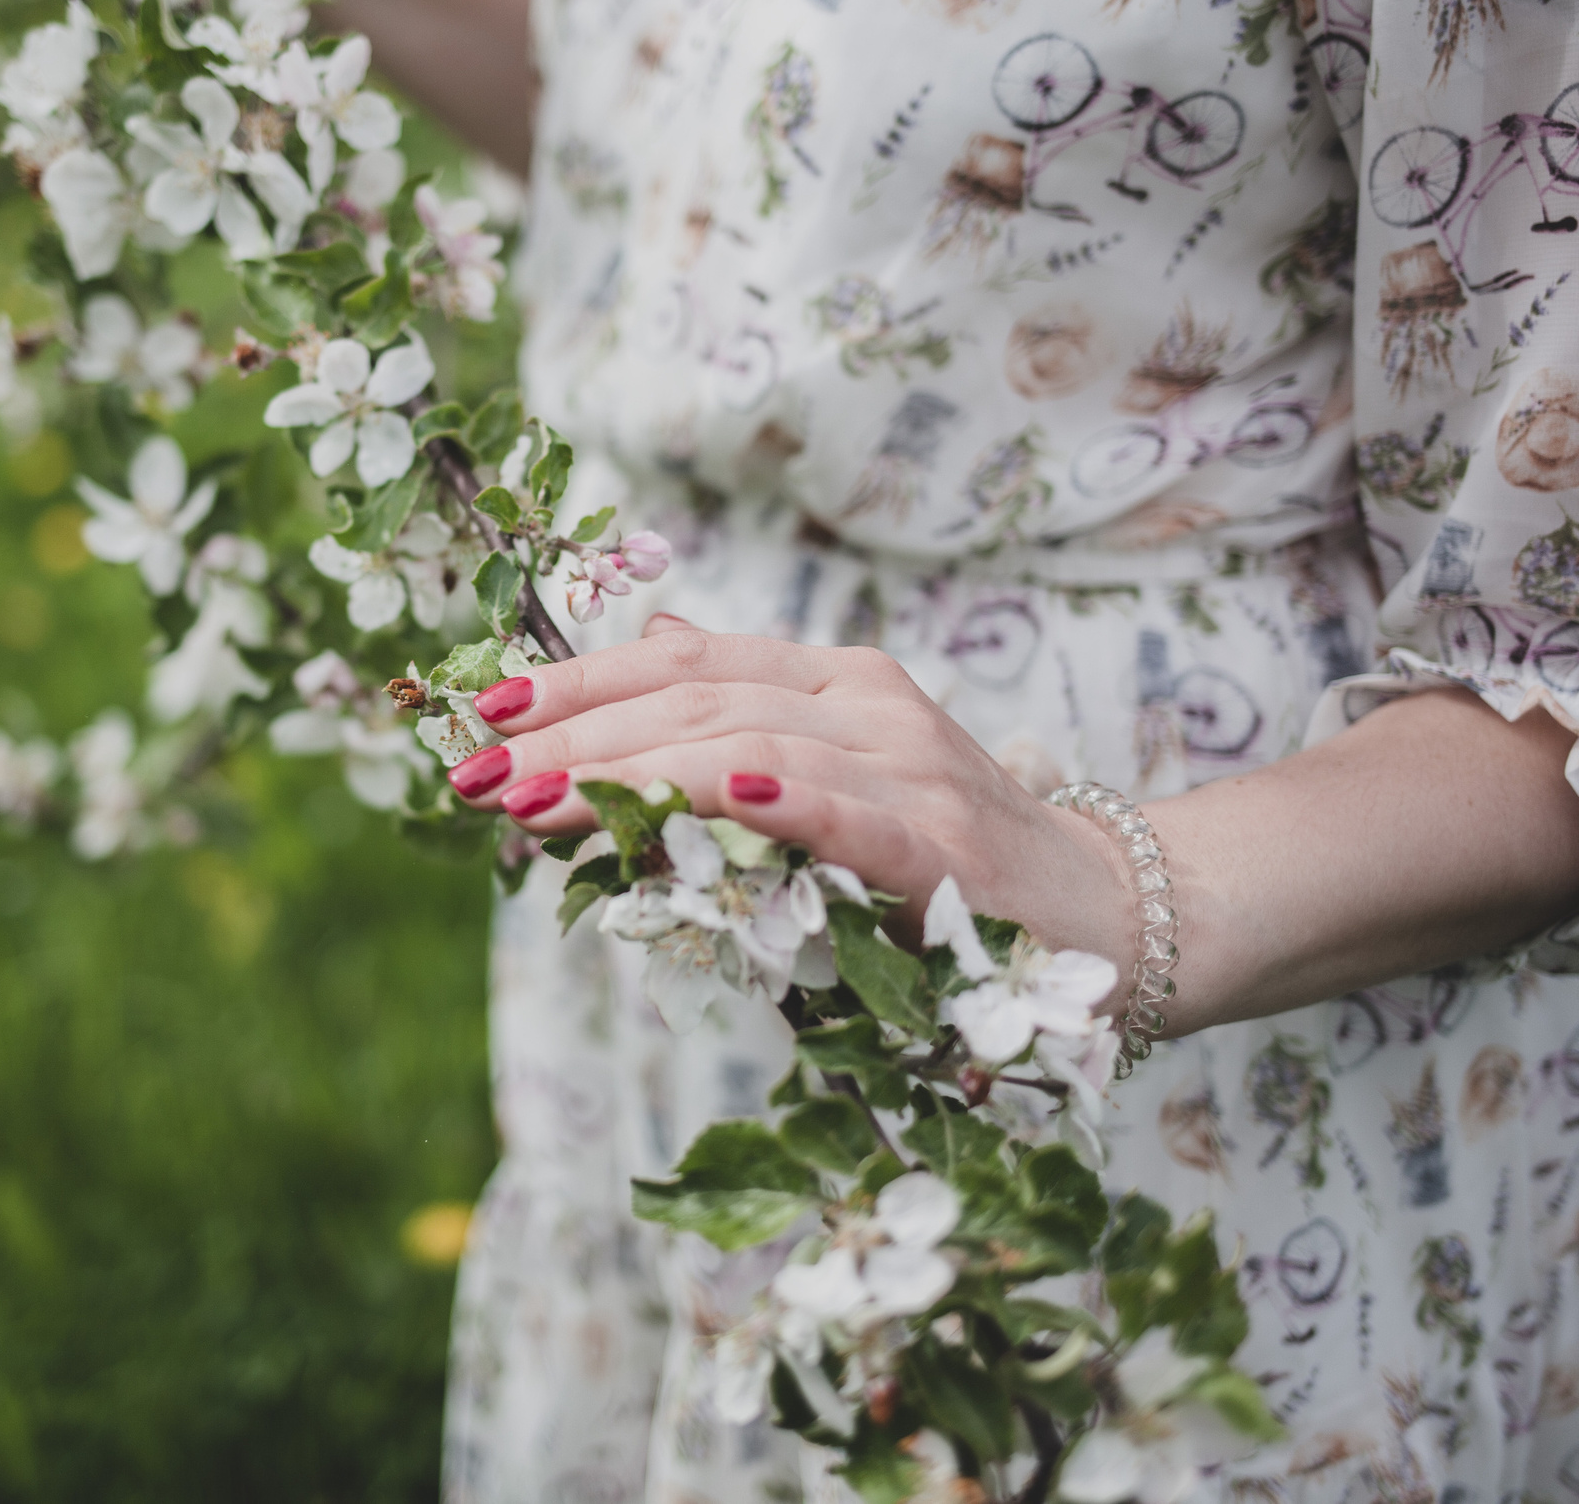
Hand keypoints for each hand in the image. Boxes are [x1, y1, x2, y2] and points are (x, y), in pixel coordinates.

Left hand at [449, 616, 1142, 993]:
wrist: (1105, 915)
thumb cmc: (950, 863)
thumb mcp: (836, 781)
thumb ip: (746, 732)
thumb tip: (644, 670)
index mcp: (836, 681)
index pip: (683, 662)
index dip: (577, 684)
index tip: (484, 711)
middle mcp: (869, 703)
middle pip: (695, 697)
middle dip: (572, 736)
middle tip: (473, 774)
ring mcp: (909, 768)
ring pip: (743, 747)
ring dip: (626, 776)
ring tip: (534, 803)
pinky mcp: (944, 847)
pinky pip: (847, 812)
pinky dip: (779, 800)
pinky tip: (711, 796)